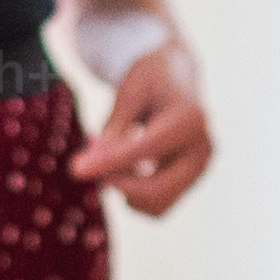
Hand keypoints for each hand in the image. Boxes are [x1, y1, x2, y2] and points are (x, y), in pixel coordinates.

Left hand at [67, 40, 215, 214]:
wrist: (178, 75)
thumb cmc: (151, 78)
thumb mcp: (129, 92)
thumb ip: (113, 129)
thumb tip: (87, 168)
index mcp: (191, 117)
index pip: (146, 149)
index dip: (110, 162)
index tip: (76, 169)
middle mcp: (202, 148)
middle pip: (156, 189)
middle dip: (118, 183)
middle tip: (88, 164)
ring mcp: (200, 168)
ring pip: (157, 204)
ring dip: (125, 190)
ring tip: (108, 160)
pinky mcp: (192, 180)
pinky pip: (159, 204)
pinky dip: (134, 194)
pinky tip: (123, 168)